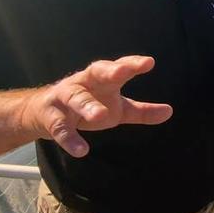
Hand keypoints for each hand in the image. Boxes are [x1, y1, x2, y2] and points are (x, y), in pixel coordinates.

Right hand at [21, 56, 171, 157]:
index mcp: (102, 79)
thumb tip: (169, 111)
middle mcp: (84, 82)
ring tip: (99, 116)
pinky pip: (60, 128)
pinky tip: (81, 150)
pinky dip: (70, 139)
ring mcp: (65, 98)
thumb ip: (141, 111)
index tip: (148, 63)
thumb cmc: (89, 104)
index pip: (118, 67)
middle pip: (96, 72)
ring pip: (75, 98)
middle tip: (122, 72)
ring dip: (87, 106)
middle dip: (108, 71)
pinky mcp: (52, 117)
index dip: (132, 64)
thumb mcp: (118, 109)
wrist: (44, 113)